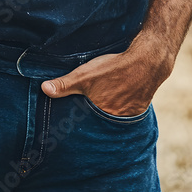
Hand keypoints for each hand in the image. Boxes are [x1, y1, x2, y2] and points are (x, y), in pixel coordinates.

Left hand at [41, 32, 172, 115]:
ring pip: (112, 118)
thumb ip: (65, 84)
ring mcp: (128, 115)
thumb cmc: (114, 69)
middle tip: (83, 116)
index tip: (69, 129)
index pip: (86, 127)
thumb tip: (44, 89)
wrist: (146, 62)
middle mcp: (115, 120)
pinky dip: (120, 108)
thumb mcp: (85, 75)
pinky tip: (116, 100)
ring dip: (106, 114)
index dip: (78, 126)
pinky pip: (126, 113)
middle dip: (91, 121)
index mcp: (101, 115)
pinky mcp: (138, 108)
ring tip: (100, 108)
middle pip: (99, 123)